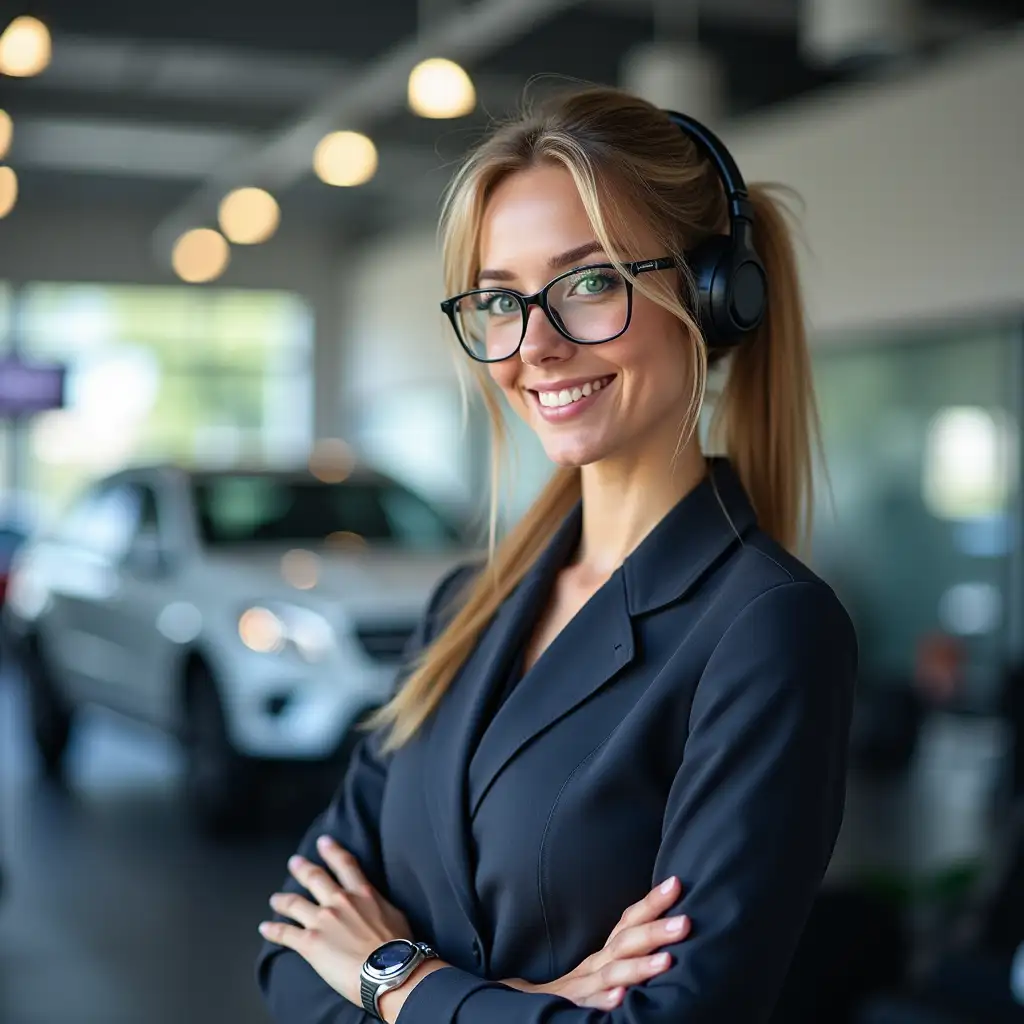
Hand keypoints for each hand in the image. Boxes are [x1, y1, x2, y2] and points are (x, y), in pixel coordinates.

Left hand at [259, 835, 412, 1005]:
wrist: (388, 969)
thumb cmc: (398, 946)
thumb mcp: (394, 914)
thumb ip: (379, 905)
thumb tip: (376, 906)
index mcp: (362, 893)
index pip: (345, 864)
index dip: (332, 851)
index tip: (324, 842)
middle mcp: (339, 901)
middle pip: (315, 878)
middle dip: (302, 868)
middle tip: (294, 862)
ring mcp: (322, 920)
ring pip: (295, 903)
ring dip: (282, 900)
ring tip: (275, 898)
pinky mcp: (310, 942)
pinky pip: (285, 933)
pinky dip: (273, 930)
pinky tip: (264, 928)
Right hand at [503, 877, 688, 1009]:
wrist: (533, 1004)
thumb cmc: (580, 987)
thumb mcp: (604, 966)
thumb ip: (628, 953)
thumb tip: (666, 935)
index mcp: (606, 953)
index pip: (629, 921)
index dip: (651, 902)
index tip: (676, 883)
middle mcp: (596, 964)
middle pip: (625, 943)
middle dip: (654, 931)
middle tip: (685, 922)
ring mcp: (584, 986)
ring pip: (612, 973)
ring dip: (638, 966)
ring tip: (666, 961)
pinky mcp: (573, 1008)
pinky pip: (589, 1006)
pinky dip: (604, 1001)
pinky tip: (621, 998)